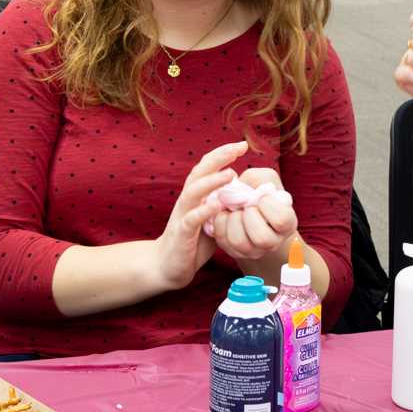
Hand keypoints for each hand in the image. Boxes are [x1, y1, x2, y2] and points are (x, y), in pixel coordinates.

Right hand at [152, 141, 243, 293]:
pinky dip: (204, 210)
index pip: (207, 167)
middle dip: (219, 157)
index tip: (242, 145)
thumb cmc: (191, 243)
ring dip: (212, 181)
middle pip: (200, 171)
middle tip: (238, 147)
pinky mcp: (181, 233)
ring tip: (231, 173)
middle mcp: (186, 200)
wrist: (166, 266)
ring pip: (194, 191)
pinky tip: (218, 204)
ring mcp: (182, 215)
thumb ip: (224, 207)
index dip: (222, 154)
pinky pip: (192, 219)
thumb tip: (246, 196)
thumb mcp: (213, 221)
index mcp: (194, 195)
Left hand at [207, 168, 297, 271]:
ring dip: (232, 220)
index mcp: (287, 223)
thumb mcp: (263, 178)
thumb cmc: (257, 190)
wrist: (245, 205)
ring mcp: (253, 250)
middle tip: (247, 207)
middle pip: (262, 238)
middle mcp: (273, 242)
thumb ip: (257, 180)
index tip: (262, 197)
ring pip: (239, 242)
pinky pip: (223, 241)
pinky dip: (220, 223)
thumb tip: (245, 192)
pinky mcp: (234, 252)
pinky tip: (225, 215)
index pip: (281, 220)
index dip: (267, 205)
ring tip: (234, 210)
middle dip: (249, 216)